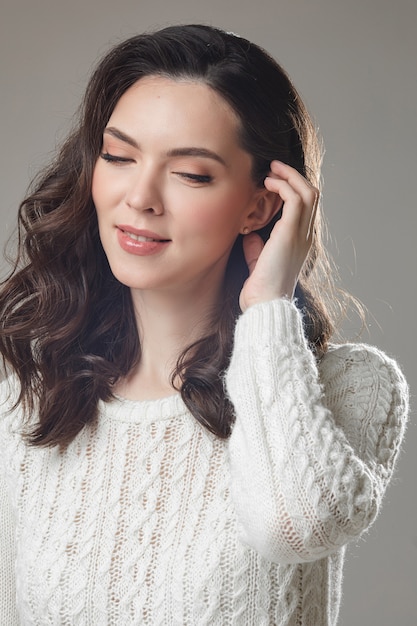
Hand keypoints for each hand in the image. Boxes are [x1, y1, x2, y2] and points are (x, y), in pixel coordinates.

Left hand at [239, 160, 318, 311]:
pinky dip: (283, 186)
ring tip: (271, 170)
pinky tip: (268, 183)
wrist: (265, 304)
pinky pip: (295, 199)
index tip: (274, 180)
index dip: (293, 189)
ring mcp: (301, 234)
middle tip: (274, 167)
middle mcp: (305, 236)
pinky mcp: (290, 233)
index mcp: (300, 243)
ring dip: (289, 177)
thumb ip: (257, 249)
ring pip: (307, 192)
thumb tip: (250, 236)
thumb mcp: (258, 264)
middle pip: (312, 195)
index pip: (306, 208)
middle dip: (294, 177)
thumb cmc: (260, 289)